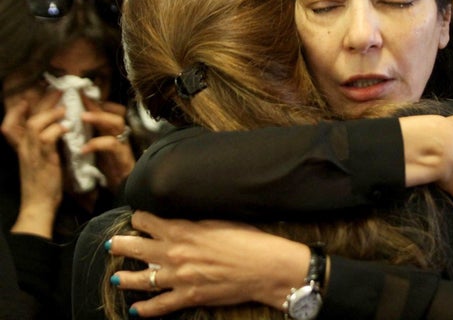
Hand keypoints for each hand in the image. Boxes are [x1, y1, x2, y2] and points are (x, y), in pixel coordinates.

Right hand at [1, 90, 66, 236]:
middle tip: (56, 91)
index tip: (27, 99)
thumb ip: (45, 146)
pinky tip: (68, 127)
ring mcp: (31, 153)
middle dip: (41, 102)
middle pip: (26, 118)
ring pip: (35, 124)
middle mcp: (23, 149)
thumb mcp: (41, 161)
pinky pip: (47, 138)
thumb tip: (58, 129)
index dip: (16, 111)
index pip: (9, 125)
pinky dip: (58, 129)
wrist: (38, 205)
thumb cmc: (43, 184)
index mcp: (21, 149)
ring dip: (51, 113)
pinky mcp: (43, 160)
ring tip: (64, 108)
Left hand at [81, 96, 134, 191]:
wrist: (118, 195)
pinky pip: (113, 145)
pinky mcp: (123, 158)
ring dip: (100, 117)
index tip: (75, 92)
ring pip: (117, 123)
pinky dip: (98, 143)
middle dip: (97, 104)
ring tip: (82, 117)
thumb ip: (80, 139)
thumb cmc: (102, 174)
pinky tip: (84, 148)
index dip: (92, 100)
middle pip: (115, 111)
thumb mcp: (89, 152)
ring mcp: (122, 146)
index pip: (105, 109)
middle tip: (79, 98)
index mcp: (108, 133)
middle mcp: (117, 136)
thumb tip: (61, 125)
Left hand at [108, 211, 308, 316]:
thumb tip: (182, 219)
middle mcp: (174, 253)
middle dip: (122, 245)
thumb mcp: (218, 219)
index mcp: (182, 229)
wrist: (263, 266)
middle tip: (114, 244)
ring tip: (116, 279)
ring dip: (126, 278)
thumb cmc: (247, 238)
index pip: (148, 222)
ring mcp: (179, 277)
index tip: (138, 219)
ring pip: (142, 279)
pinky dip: (145, 309)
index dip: (140, 219)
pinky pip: (160, 305)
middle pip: (137, 248)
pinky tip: (135, 310)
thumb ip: (194, 221)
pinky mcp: (188, 296)